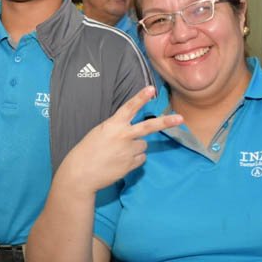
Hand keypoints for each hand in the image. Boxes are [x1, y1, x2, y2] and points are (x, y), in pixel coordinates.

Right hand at [59, 87, 182, 194]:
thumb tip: (133, 133)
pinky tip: (120, 161)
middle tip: (180, 118)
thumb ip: (117, 129)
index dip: (140, 97)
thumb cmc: (87, 151)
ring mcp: (128, 151)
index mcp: (112, 125)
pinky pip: (141, 158)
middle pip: (149, 127)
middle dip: (166, 122)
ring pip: (143, 145)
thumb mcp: (99, 133)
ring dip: (136, 147)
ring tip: (120, 153)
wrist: (81, 173)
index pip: (129, 108)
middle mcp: (123, 136)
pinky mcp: (131, 165)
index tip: (151, 89)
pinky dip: (134, 159)